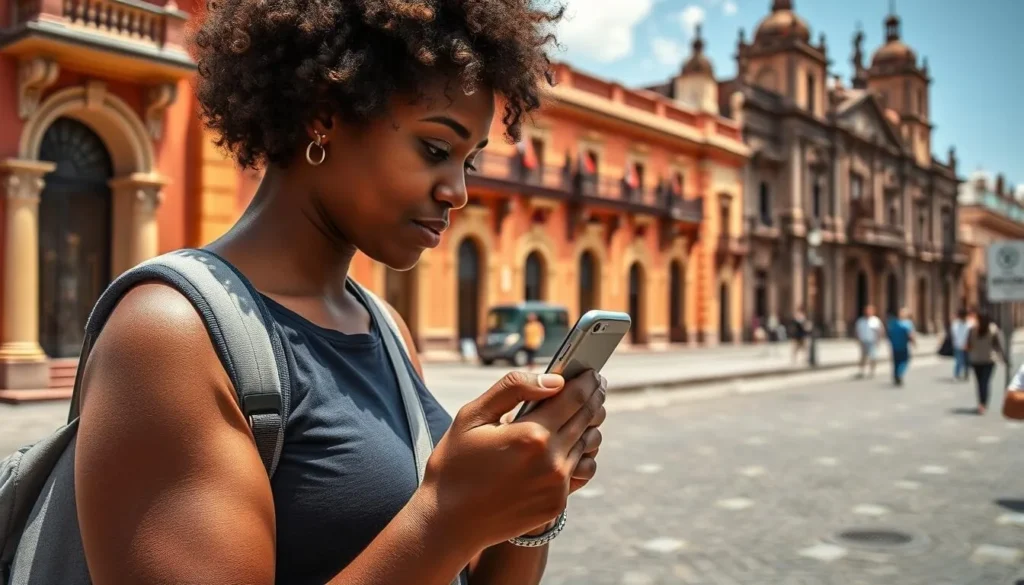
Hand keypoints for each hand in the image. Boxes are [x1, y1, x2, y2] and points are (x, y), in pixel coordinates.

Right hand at [417, 370, 605, 550]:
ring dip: (589, 425)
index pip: (575, 397)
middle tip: (595, 385)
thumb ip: (513, 389)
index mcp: (532, 435)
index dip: (586, 380)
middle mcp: (551, 462)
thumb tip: (553, 380)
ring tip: (583, 413)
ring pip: (588, 444)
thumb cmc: (455, 464)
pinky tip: (569, 444)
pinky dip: (579, 453)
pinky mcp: (556, 503)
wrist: (449, 522)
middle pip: (587, 418)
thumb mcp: (473, 416)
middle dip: (593, 398)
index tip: (591, 371)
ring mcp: (557, 486)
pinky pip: (581, 470)